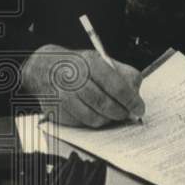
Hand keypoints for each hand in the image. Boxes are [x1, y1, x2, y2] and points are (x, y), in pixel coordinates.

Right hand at [22, 45, 143, 127]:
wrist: (46, 68)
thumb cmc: (79, 66)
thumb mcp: (104, 61)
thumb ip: (124, 75)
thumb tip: (136, 96)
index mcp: (90, 63)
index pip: (116, 86)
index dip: (131, 101)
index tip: (139, 109)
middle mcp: (74, 79)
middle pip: (104, 104)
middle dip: (120, 112)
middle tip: (127, 114)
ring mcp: (63, 96)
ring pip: (93, 118)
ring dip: (107, 119)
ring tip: (111, 114)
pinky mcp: (56, 111)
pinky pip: (81, 123)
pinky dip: (92, 121)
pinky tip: (94, 113)